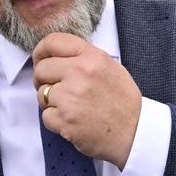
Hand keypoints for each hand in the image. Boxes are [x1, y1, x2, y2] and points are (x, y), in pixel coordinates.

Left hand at [33, 32, 141, 168]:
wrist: (134, 133)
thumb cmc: (123, 103)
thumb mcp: (111, 67)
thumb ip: (85, 57)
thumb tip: (59, 55)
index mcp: (92, 57)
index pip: (53, 42)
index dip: (41, 51)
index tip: (40, 59)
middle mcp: (80, 73)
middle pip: (41, 68)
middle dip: (43, 79)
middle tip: (54, 87)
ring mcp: (70, 97)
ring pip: (41, 93)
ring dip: (50, 101)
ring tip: (71, 106)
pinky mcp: (64, 119)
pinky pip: (45, 115)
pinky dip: (55, 120)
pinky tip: (72, 119)